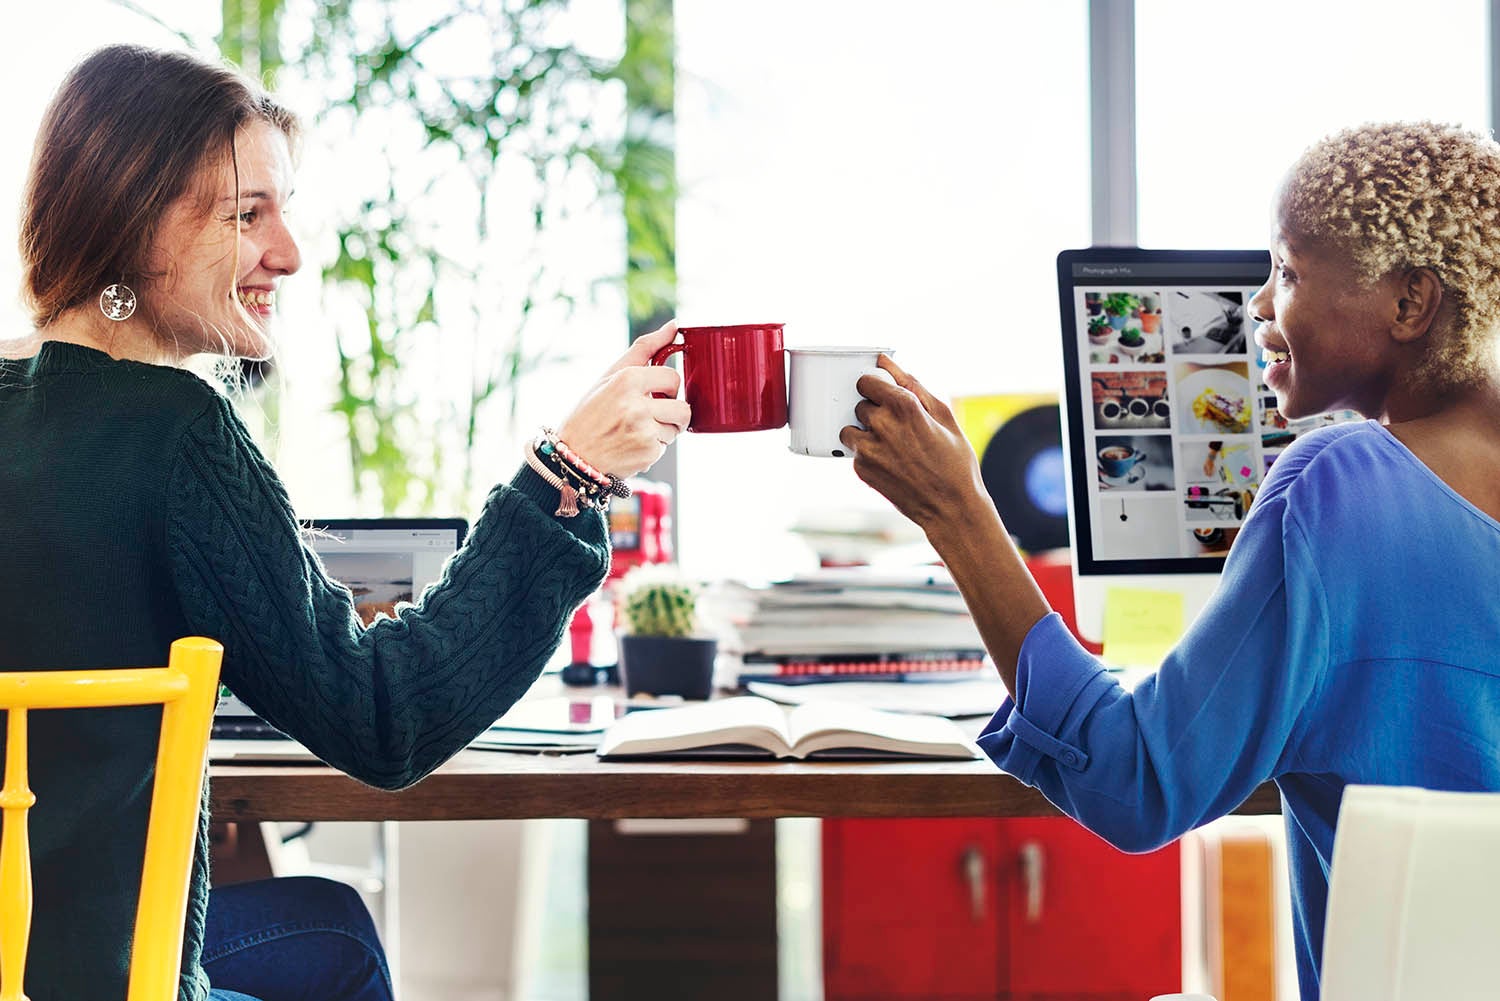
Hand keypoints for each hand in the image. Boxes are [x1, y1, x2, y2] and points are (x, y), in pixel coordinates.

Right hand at [556, 319, 691, 476]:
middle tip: (649, 415)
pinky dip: (651, 448)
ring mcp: (644, 431)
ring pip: (676, 429)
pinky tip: (630, 446)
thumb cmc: (590, 413)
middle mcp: (637, 404)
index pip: (673, 378)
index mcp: (627, 379)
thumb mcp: (609, 376)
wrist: (572, 456)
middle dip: (672, 413)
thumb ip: (644, 349)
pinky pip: (664, 448)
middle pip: (683, 408)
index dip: (667, 388)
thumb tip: (674, 325)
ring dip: (662, 432)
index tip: (655, 394)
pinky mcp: (647, 453)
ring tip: (634, 432)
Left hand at [839, 355, 990, 531]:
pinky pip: (855, 451)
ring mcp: (869, 449)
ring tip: (893, 446)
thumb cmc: (954, 461)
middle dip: (875, 411)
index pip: (867, 380)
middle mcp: (881, 425)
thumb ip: (912, 384)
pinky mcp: (862, 469)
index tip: (886, 395)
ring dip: (866, 432)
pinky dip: (868, 454)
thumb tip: (887, 362)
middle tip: (900, 428)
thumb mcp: (943, 415)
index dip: (877, 387)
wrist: (951, 508)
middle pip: (860, 404)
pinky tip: (891, 462)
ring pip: (851, 427)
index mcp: (904, 406)